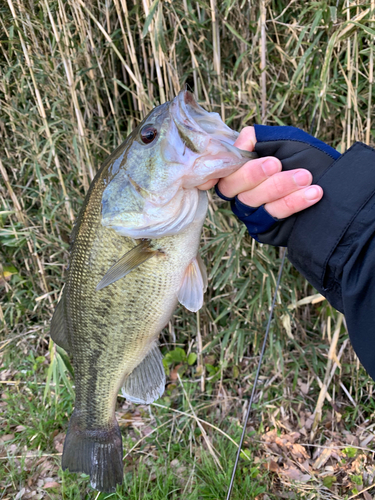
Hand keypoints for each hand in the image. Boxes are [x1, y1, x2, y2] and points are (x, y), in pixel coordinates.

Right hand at [198, 126, 322, 218]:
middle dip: (253, 174)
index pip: (223, 169)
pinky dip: (293, 203)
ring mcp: (251, 212)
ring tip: (305, 177)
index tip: (256, 160)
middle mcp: (241, 192)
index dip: (228, 166)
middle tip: (278, 164)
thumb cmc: (309, 159)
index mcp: (240, 169)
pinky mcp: (264, 229)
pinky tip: (313, 193)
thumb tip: (243, 140)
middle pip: (231, 186)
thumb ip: (260, 138)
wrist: (337, 185)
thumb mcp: (286, 140)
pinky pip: (272, 216)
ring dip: (279, 187)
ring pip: (252, 201)